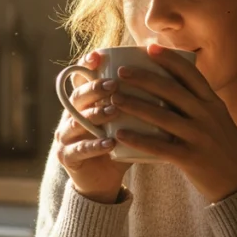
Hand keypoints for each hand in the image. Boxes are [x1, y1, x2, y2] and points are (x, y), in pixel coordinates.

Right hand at [54, 52, 131, 203]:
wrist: (104, 179)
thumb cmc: (120, 143)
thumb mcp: (128, 120)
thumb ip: (140, 101)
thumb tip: (171, 78)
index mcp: (84, 102)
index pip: (81, 78)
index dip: (86, 66)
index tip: (98, 57)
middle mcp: (71, 115)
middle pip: (78, 96)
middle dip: (95, 89)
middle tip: (114, 85)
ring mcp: (65, 136)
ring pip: (76, 121)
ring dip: (95, 115)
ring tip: (113, 111)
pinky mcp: (67, 156)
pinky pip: (79, 148)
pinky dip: (94, 144)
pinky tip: (109, 142)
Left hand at [109, 44, 236, 203]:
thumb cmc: (225, 150)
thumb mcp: (218, 121)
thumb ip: (199, 105)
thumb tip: (170, 88)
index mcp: (213, 103)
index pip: (191, 74)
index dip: (169, 59)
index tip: (149, 48)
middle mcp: (207, 116)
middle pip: (172, 90)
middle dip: (144, 78)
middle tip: (121, 72)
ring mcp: (200, 137)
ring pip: (162, 116)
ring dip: (135, 105)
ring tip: (114, 98)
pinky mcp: (191, 158)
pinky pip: (159, 147)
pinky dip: (138, 139)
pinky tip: (120, 134)